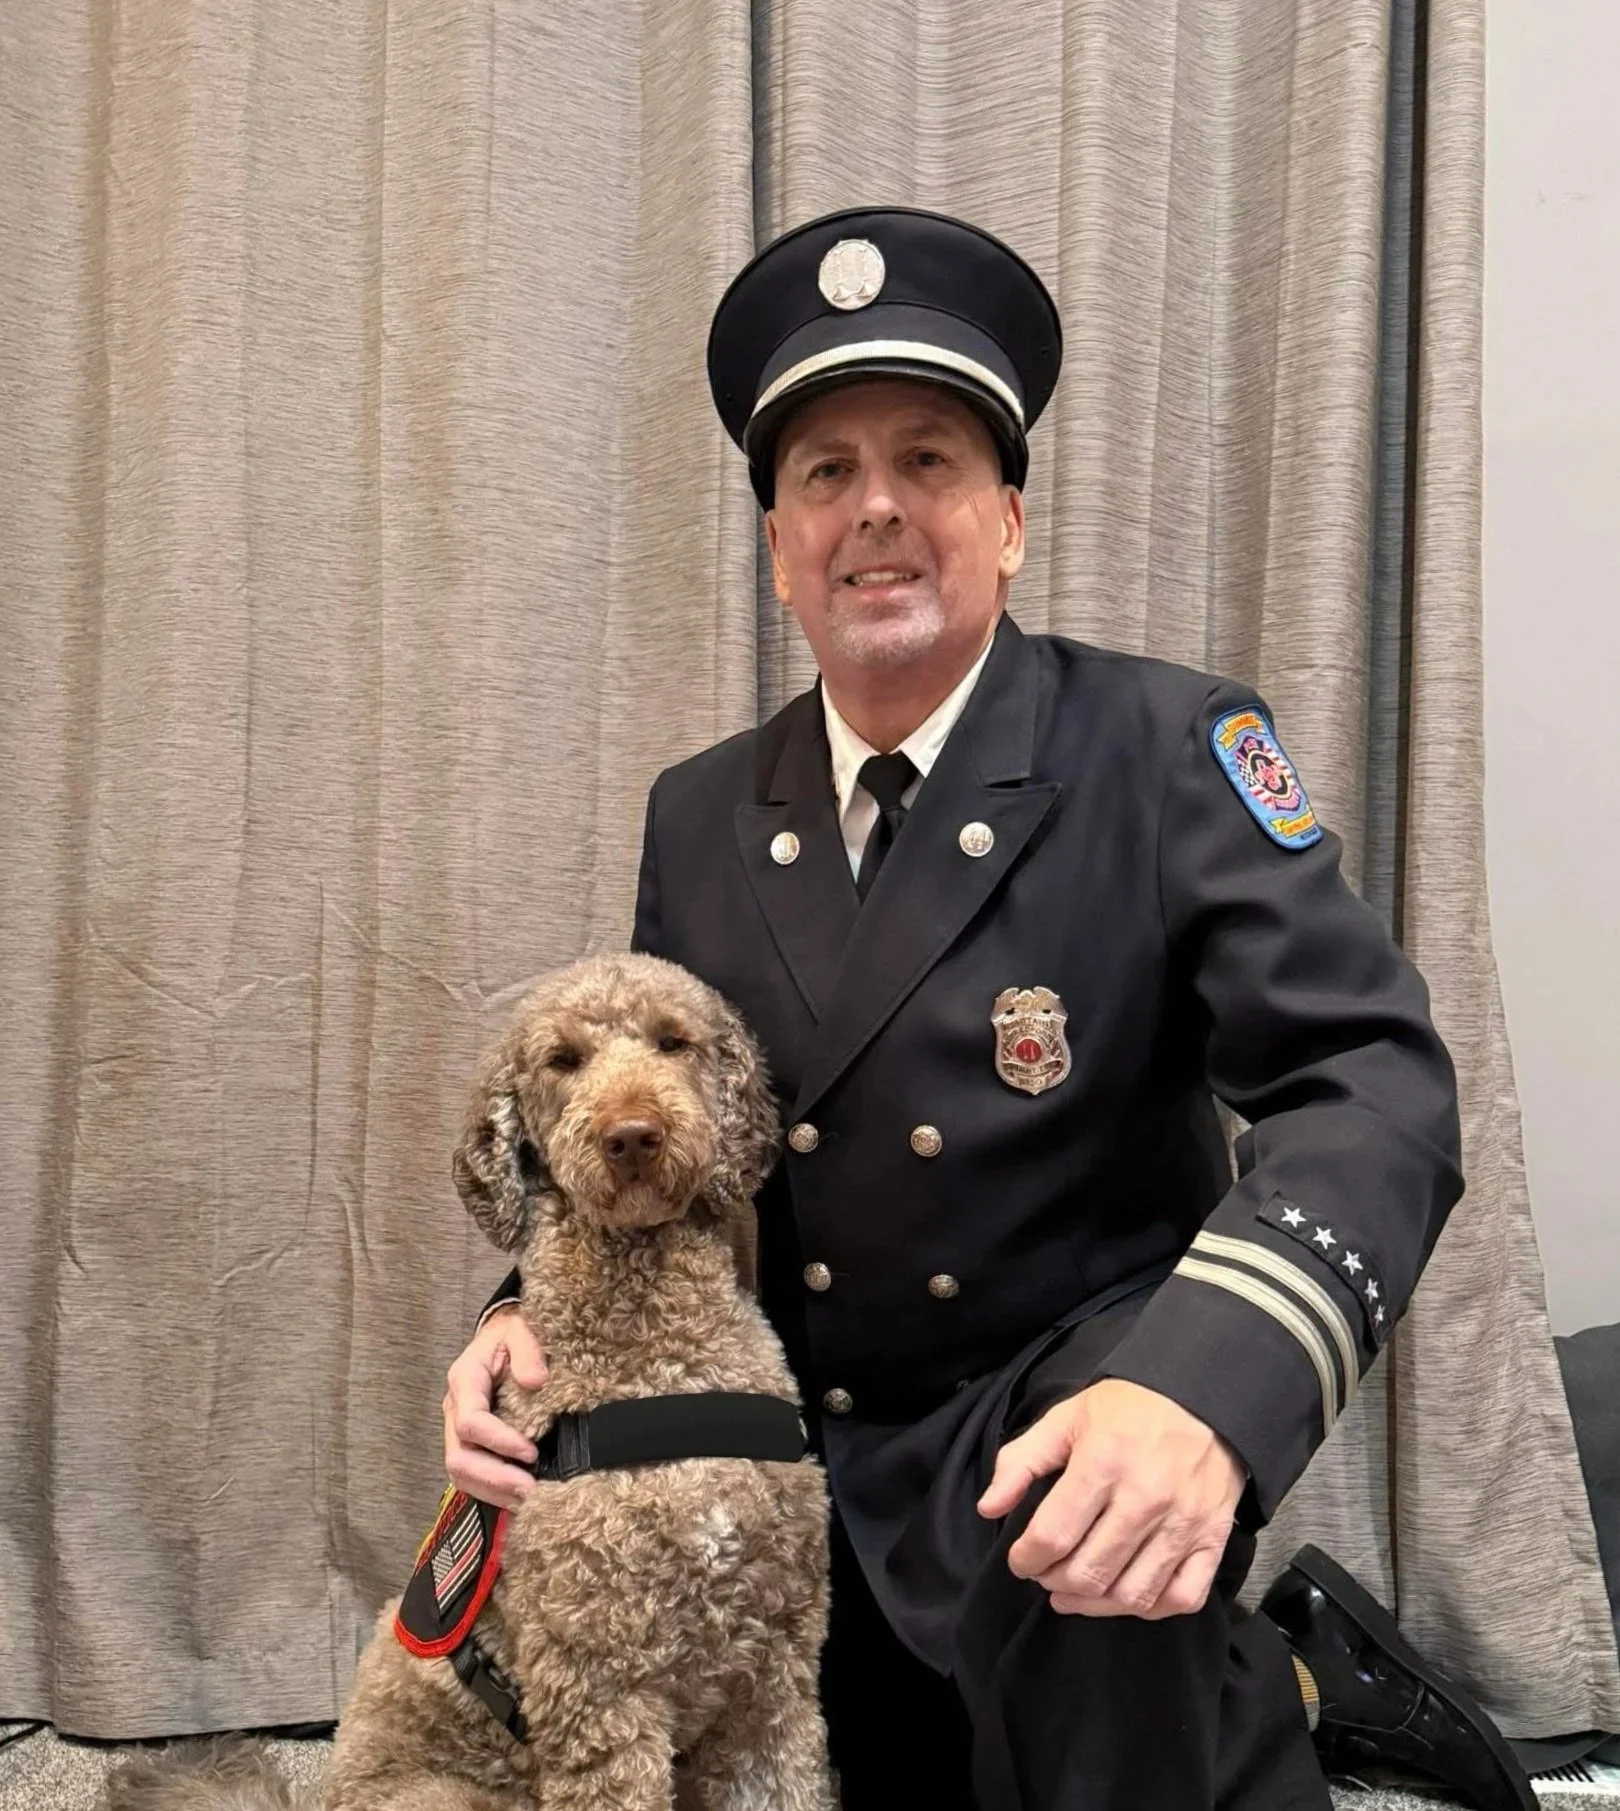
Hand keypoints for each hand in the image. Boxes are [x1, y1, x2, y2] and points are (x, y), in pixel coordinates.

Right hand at [442, 1304, 548, 1508]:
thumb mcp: (522, 1329)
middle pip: (459, 1457)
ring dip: (493, 1491)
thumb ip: (528, 1350)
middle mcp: (454, 1408)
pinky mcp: (470, 1443)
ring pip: (461, 1474)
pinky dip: (493, 1492)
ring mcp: (458, 1430)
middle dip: (494, 1478)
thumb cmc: (513, 1333)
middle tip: (530, 1490)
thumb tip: (535, 1381)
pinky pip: (472, 1476)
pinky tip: (520, 1498)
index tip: (532, 1453)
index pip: (471, 1422)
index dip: (499, 1442)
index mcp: (465, 1380)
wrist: (503, 1334)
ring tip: (528, 1500)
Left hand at [976, 1378, 1244, 1619]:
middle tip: (1046, 1573)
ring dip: (1093, 1604)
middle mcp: (1144, 1499)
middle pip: (1088, 1572)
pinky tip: (1125, 1596)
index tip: (1021, 1560)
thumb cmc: (1126, 1409)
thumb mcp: (1065, 1419)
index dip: (1026, 1559)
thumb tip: (988, 1508)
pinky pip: (1181, 1598)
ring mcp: (1182, 1524)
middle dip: (1054, 1582)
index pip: (1053, 1536)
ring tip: (1074, 1592)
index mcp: (1102, 1463)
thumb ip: (1020, 1461)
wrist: (1203, 1396)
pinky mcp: (1212, 1540)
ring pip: (1131, 1595)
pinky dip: (1150, 1608)